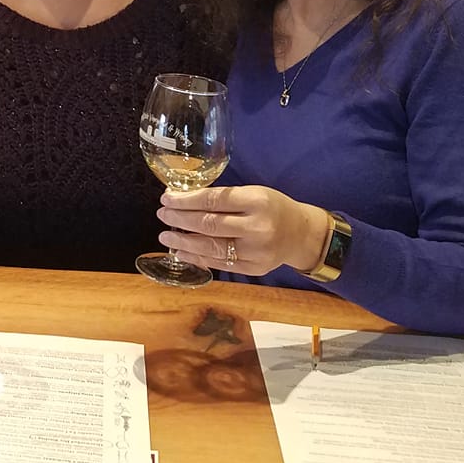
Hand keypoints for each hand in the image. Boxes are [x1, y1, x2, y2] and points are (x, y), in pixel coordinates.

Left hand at [156, 185, 328, 275]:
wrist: (301, 234)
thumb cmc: (272, 208)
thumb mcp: (253, 193)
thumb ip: (223, 197)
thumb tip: (183, 199)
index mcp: (257, 201)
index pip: (214, 200)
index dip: (187, 200)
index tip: (167, 197)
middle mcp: (257, 228)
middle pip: (210, 224)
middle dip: (180, 219)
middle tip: (162, 214)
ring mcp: (256, 252)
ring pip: (212, 247)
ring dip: (183, 241)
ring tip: (165, 235)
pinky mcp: (254, 269)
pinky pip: (219, 264)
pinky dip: (197, 258)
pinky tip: (181, 251)